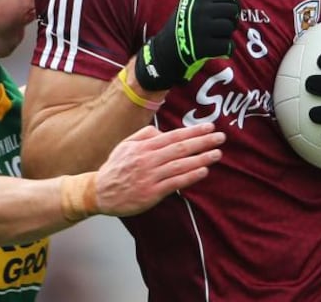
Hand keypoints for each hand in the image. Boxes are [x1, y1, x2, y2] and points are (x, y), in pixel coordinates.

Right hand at [95, 124, 224, 216]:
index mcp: (143, 147)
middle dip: (202, 142)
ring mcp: (150, 177)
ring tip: (217, 154)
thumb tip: (163, 132)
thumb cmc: (116, 168)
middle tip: (221, 137)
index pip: (173, 136)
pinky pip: (174, 183)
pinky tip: (203, 171)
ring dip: (200, 158)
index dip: (193, 131)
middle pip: (180, 148)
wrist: (99, 192)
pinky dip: (190, 176)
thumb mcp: (125, 145)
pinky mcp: (151, 193)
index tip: (210, 127)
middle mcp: (148, 160)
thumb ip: (145, 135)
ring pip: (179, 165)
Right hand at [134, 0, 239, 90]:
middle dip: (232, 19)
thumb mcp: (195, 3)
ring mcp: (201, 29)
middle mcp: (199, 11)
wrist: (167, 48)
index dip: (234, 4)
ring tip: (217, 37)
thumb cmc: (185, 22)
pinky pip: (228, 45)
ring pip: (229, 28)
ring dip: (227, 34)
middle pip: (232, 11)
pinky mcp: (203, 47)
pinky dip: (226, 49)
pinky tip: (217, 49)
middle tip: (224, 26)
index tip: (230, 13)